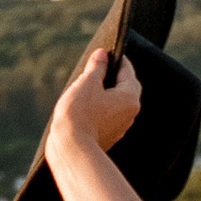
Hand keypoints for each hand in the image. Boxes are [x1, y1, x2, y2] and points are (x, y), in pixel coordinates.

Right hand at [50, 37, 143, 159]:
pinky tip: (83, 105)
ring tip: (85, 87)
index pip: (127, 70)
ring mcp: (119, 126)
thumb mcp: (87, 83)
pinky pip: (106, 116)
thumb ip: (97, 67)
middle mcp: (129, 113)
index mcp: (130, 98)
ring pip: (114, 102)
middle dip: (109, 76)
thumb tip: (102, 54)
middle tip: (94, 68)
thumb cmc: (80, 114)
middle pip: (123, 87)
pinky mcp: (108, 136)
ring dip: (103, 93)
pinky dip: (98, 108)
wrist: (71, 149)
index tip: (106, 52)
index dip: (115, 58)